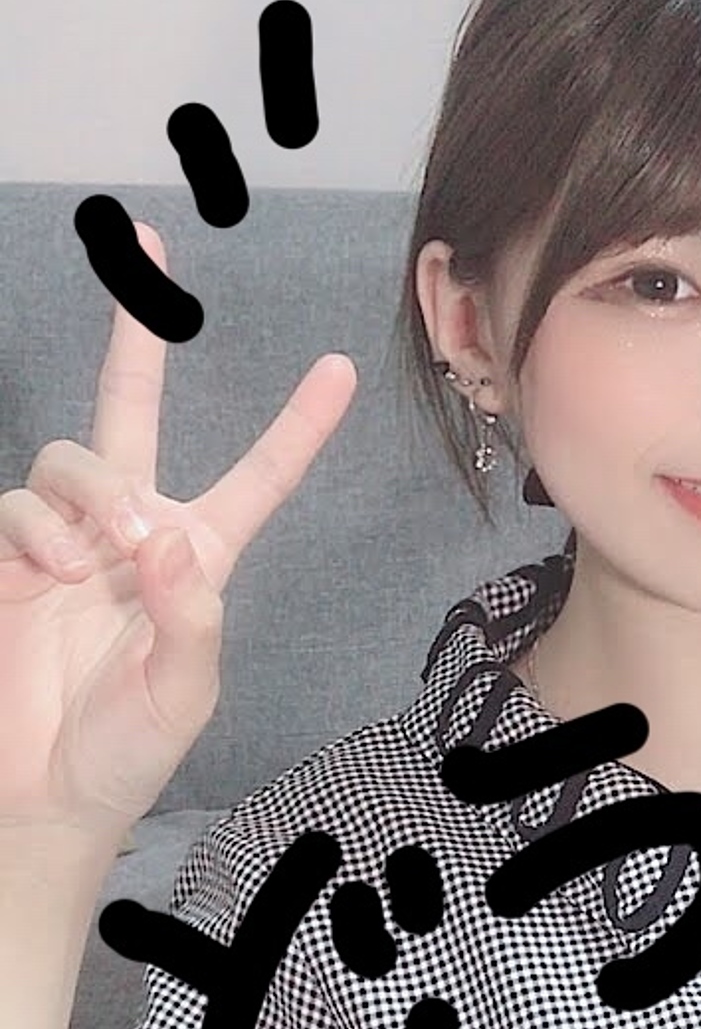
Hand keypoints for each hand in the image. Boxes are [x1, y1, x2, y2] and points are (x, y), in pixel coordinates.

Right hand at [0, 223, 356, 846]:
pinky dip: (36, 529)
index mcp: (197, 559)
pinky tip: (50, 569)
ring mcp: (65, 539)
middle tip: (144, 236)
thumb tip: (164, 538)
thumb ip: (188, 613)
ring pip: (75, 454)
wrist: (47, 792)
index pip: (256, 479)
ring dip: (90, 490)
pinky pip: (19, 503)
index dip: (296, 428)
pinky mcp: (7, 556)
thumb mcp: (186, 690)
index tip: (339, 369)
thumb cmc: (128, 749)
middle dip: (135, 330)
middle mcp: (131, 534)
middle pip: (134, 408)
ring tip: (94, 555)